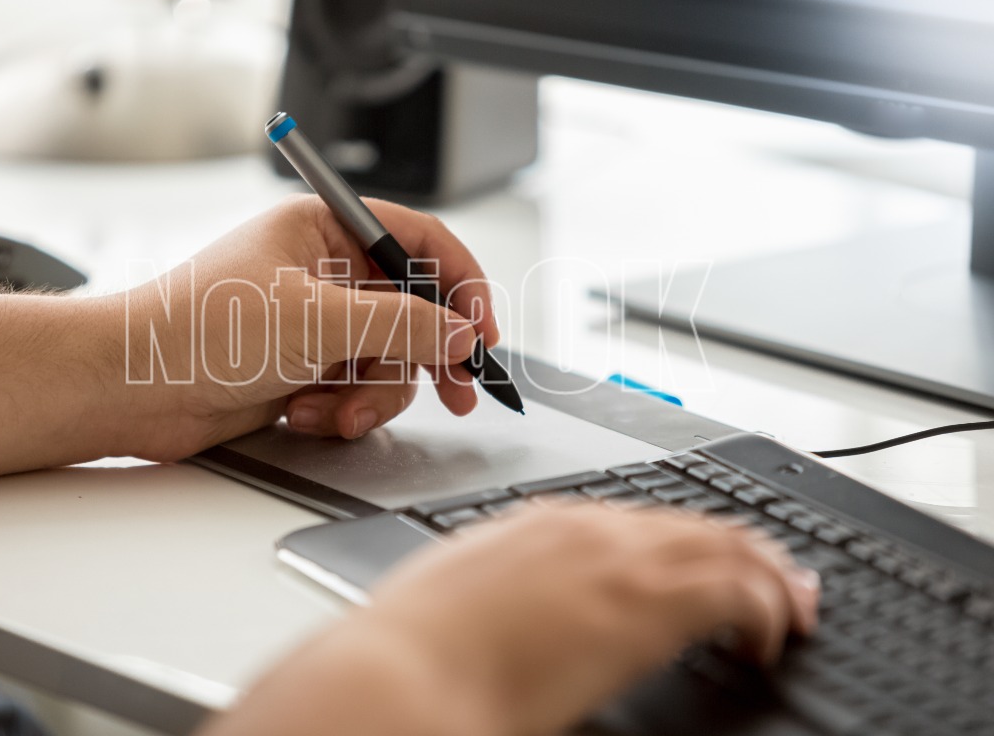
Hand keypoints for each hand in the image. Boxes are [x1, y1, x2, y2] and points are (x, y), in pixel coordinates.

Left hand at [107, 195, 499, 461]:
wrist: (130, 387)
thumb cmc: (197, 330)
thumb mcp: (317, 321)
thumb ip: (402, 326)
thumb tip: (460, 334)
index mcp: (323, 229)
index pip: (418, 242)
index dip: (461, 284)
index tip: (482, 329)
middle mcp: (322, 273)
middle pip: (412, 309)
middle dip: (427, 354)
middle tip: (455, 390)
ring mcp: (313, 323)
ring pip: (387, 359)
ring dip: (372, 393)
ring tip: (338, 411)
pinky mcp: (301, 368)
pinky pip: (354, 389)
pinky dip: (341, 408)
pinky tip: (305, 414)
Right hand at [205, 504, 818, 735]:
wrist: (402, 675)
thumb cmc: (412, 651)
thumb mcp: (456, 600)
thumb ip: (498, 592)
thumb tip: (508, 614)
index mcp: (538, 525)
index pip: (635, 520)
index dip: (679, 540)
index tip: (700, 561)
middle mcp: (586, 529)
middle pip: (690, 523)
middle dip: (740, 548)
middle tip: (775, 577)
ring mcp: (619, 560)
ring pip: (725, 544)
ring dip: (767, 573)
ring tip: (792, 603)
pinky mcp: (649, 603)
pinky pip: (737, 591)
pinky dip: (768, 609)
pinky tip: (773, 636)